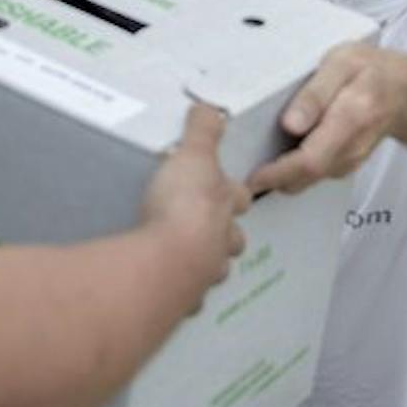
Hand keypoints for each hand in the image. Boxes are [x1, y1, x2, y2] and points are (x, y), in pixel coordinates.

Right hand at [141, 104, 250, 292]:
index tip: (233, 190)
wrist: (167, 261)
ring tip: (188, 259)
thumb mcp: (192, 155)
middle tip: (209, 228)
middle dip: (224, 235)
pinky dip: (178, 293)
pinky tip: (167, 289)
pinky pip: (184, 298)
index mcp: (224, 206)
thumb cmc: (185, 207)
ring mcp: (203, 274)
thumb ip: (202, 131)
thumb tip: (211, 108)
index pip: (239, 197)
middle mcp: (221, 242)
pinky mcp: (181, 298)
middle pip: (233, 240)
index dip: (236, 193)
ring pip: (212, 271)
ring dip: (204, 265)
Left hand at [247, 43, 406, 194]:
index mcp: (351, 118)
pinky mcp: (344, 165)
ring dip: (278, 176)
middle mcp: (352, 148)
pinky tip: (277, 153)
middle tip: (239, 168)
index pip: (311, 160)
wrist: (406, 92)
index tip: (251, 176)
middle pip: (305, 177)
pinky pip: (312, 174)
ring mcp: (349, 161)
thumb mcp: (342, 63)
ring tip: (253, 158)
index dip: (278, 173)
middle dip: (270, 179)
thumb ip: (315, 93)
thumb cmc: (370, 71)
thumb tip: (290, 124)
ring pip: (307, 180)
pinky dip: (290, 170)